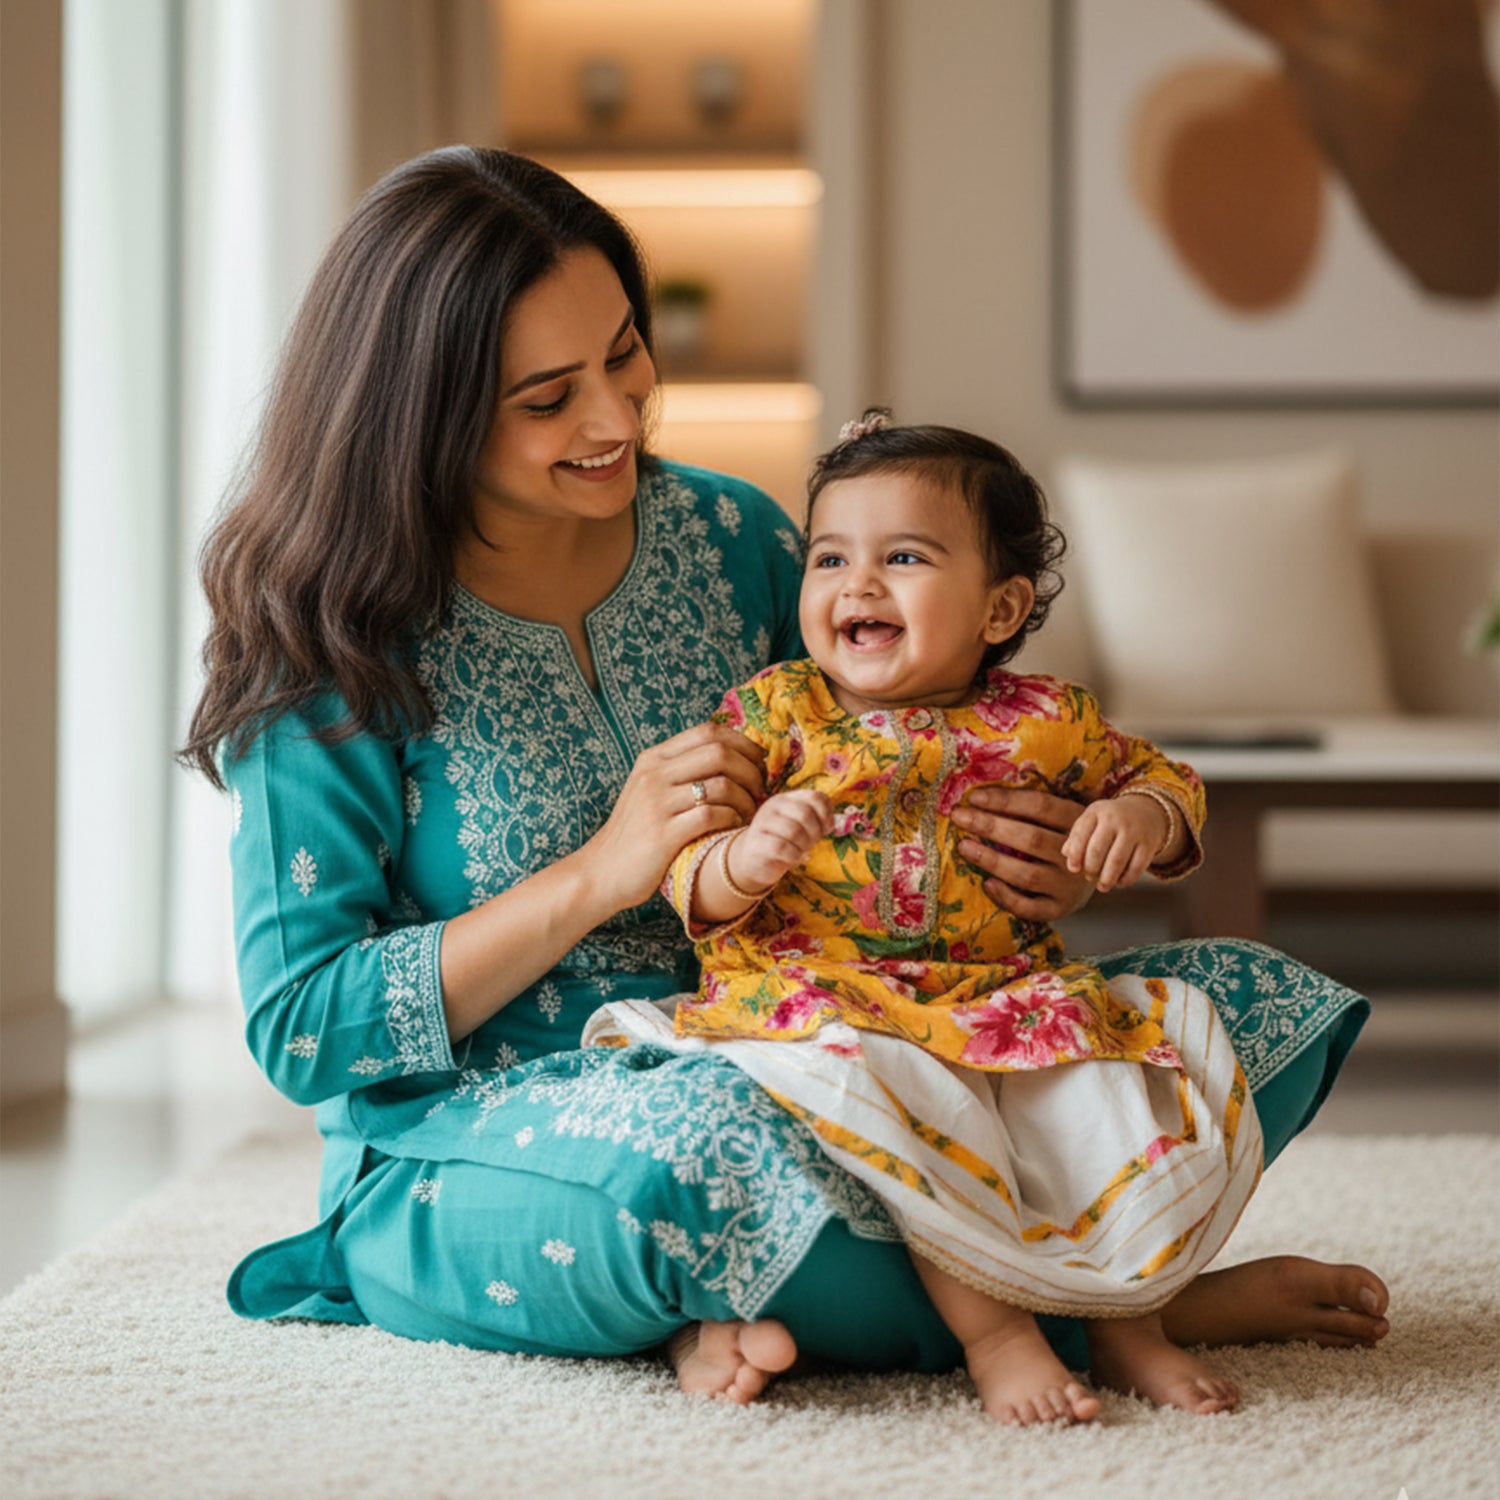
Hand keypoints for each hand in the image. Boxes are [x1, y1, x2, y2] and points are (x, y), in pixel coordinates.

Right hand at [583, 723, 764, 912]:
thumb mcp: (650, 790)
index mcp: (653, 759)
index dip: (742, 743)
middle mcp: (654, 774)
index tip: (757, 763)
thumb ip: (680, 770)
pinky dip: (731, 819)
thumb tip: (729, 754)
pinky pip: (711, 815)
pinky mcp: (663, 834)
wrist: (601, 872)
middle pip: (719, 752)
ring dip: (745, 799)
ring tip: (749, 814)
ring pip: (720, 784)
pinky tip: (733, 828)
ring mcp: (657, 803)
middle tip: (760, 791)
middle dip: (750, 770)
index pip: (707, 731)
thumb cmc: (636, 833)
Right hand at [728, 789, 833, 892]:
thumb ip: (815, 819)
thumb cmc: (783, 841)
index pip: (815, 797)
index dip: (827, 815)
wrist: (752, 860)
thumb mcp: (799, 826)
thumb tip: (833, 823)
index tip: (826, 830)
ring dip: (803, 846)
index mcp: (787, 799)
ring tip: (799, 851)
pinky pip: (782, 848)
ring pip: (794, 831)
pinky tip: (791, 858)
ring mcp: (762, 823)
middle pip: (805, 813)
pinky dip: (793, 856)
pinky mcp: (755, 843)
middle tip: (811, 843)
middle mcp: (773, 806)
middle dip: (815, 833)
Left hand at [951, 786, 1092, 921]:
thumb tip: (981, 797)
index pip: (1041, 806)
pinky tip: (987, 884)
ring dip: (992, 860)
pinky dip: (1007, 897)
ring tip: (964, 847)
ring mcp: (1068, 885)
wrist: (1099, 874)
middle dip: (991, 826)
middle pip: (1031, 838)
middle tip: (960, 817)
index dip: (1006, 801)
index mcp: (1076, 822)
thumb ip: (1032, 809)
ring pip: (1027, 874)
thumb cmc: (1065, 839)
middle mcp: (1075, 855)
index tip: (975, 797)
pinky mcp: (1060, 909)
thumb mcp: (1061, 817)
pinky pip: (1030, 908)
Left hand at [1061, 797, 1168, 893]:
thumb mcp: (1091, 820)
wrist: (1144, 811)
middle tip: (1089, 877)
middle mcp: (1116, 818)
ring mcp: (1134, 831)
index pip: (1081, 834)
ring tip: (1102, 886)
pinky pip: (1136, 867)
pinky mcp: (1149, 844)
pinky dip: (1126, 879)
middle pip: (1097, 850)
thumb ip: (1076, 836)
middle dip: (1090, 868)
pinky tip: (1119, 883)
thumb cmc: (1109, 821)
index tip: (1074, 869)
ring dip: (1107, 878)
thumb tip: (1066, 855)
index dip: (1075, 855)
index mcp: (1097, 811)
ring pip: (1117, 861)